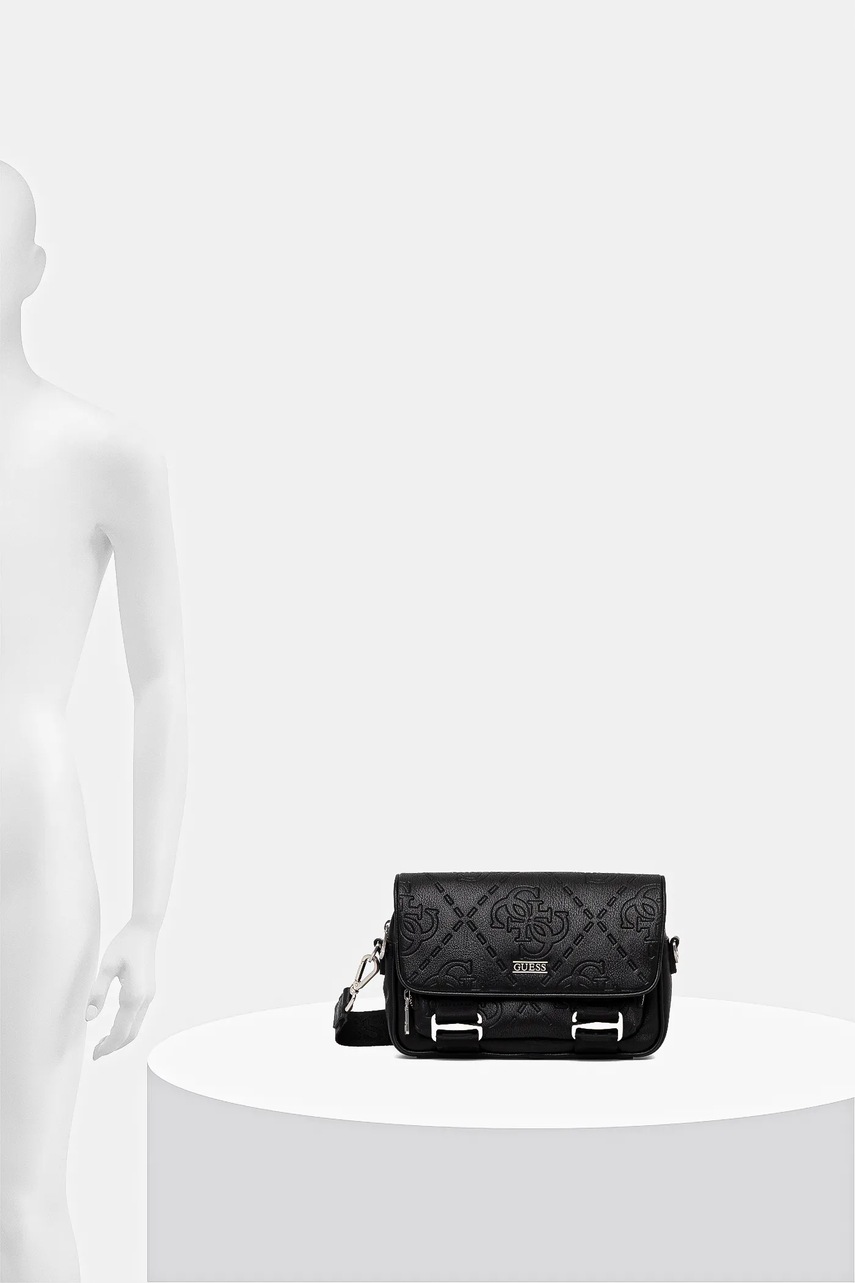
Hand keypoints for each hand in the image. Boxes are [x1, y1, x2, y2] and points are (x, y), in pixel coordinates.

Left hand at [86, 921, 157, 1058]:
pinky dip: (127, 1027)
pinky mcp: (149, 992)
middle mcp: (145, 999)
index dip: (108, 1046)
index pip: (121, 1032)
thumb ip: (98, 992)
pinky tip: (115, 1025)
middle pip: (132, 1034)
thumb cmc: (125, 945)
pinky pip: (138, 1017)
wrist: (145, 930)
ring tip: (102, 1041)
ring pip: (136, 1026)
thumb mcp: (107, 966)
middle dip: (114, 1046)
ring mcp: (149, 996)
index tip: (95, 1055)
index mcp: (134, 996)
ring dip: (121, 1038)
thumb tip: (89, 1017)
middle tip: (96, 1052)